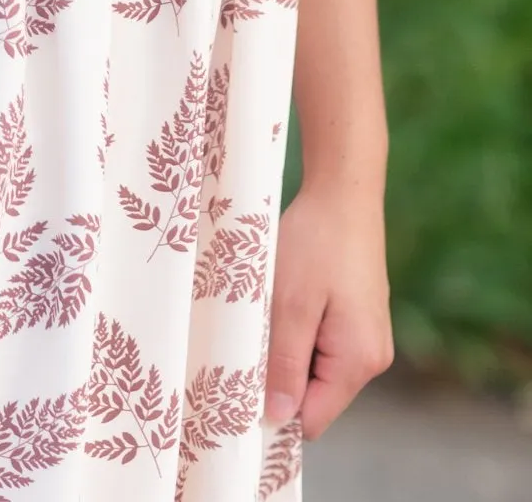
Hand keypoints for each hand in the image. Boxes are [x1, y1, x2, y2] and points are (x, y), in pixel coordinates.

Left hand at [265, 180, 394, 441]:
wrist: (343, 194)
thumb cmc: (316, 244)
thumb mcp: (290, 305)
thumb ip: (286, 364)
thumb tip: (278, 418)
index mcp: (358, 362)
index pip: (313, 419)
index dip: (276, 410)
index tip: (241, 387)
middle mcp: (372, 359)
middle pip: (315, 396)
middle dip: (281, 376)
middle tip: (252, 337)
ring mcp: (368, 339)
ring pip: (316, 369)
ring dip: (288, 350)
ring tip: (272, 312)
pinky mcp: (360, 321)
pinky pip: (324, 346)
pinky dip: (301, 332)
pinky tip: (288, 301)